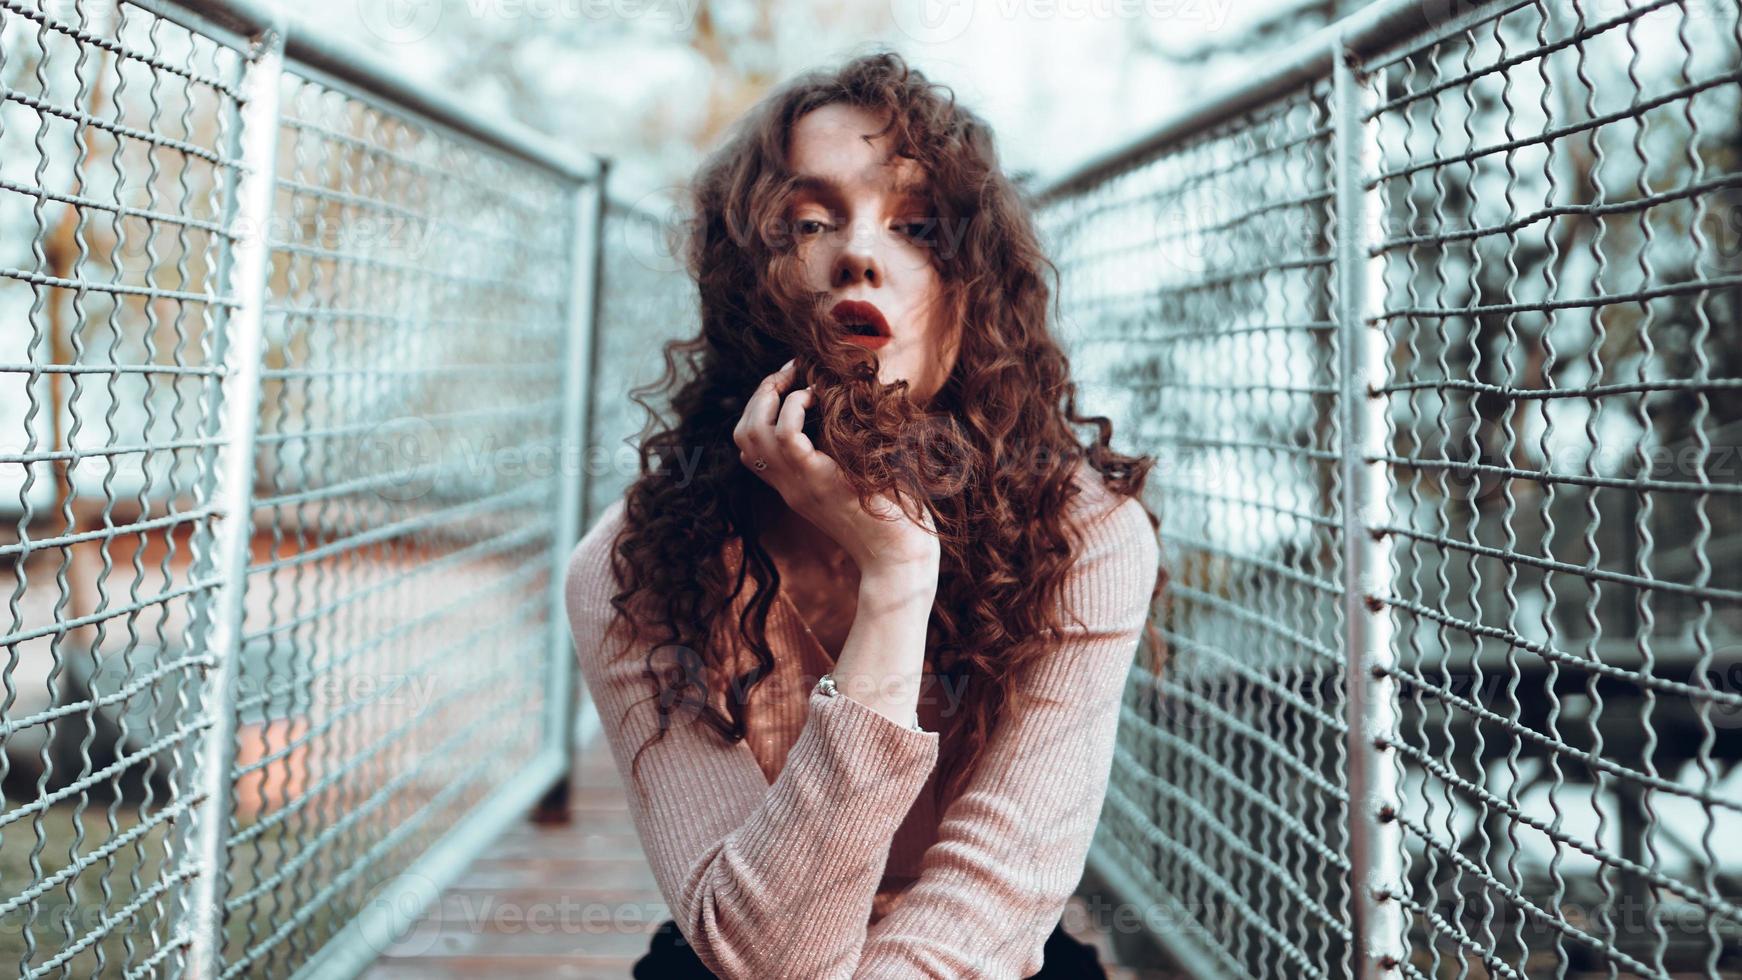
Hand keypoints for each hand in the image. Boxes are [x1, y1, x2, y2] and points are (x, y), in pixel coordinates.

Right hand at [732, 359, 939, 573]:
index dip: (761, 409)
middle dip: (761, 394)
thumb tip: (860, 420)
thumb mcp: (861, 485)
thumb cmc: (894, 523)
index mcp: (795, 487)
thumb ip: (848, 459)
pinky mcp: (817, 481)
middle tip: (789, 373)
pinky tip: (815, 398)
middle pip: (744, 434)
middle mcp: (789, 486)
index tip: (791, 384)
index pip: (751, 447)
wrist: (899, 560)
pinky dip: (794, 408)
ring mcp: (798, 484)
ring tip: (799, 382)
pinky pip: (785, 436)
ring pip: (753, 432)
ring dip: (771, 395)